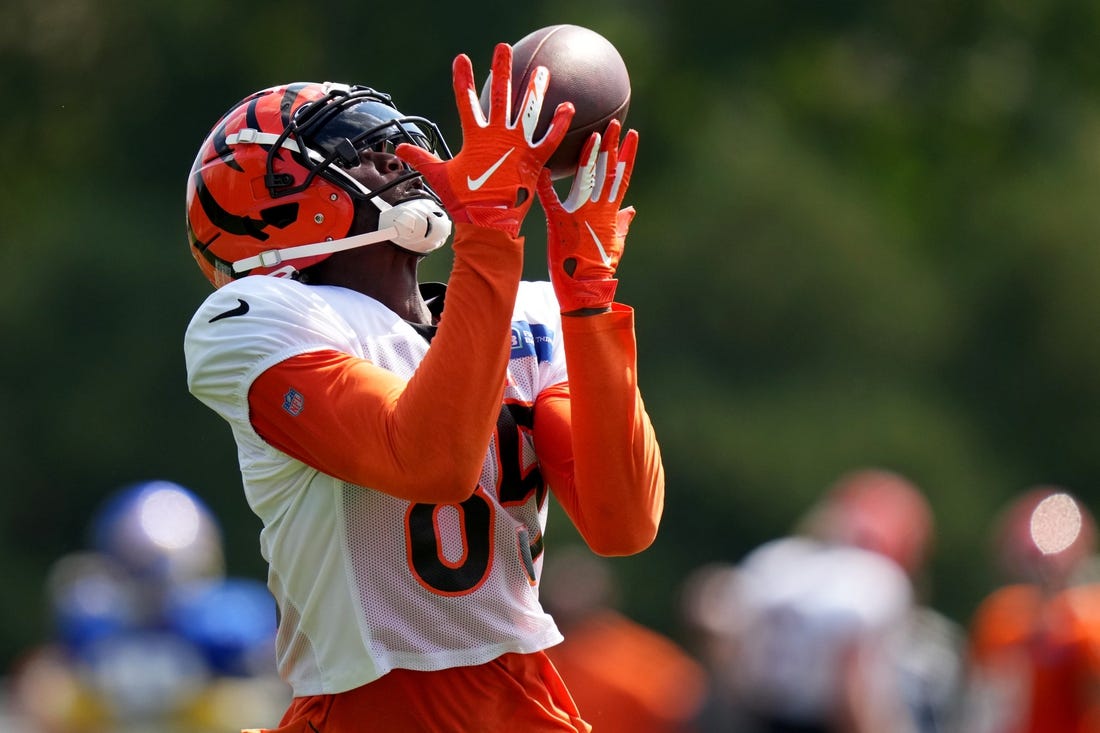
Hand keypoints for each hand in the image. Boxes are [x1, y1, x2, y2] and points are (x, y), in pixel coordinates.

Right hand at [396, 43, 573, 236]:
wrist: (487, 223)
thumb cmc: (464, 201)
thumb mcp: (439, 176)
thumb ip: (421, 158)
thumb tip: (398, 148)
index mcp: (474, 137)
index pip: (465, 101)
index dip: (462, 79)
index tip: (461, 59)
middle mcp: (497, 136)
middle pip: (499, 96)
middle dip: (501, 70)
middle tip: (503, 49)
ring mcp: (517, 146)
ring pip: (528, 110)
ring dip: (535, 89)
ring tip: (542, 70)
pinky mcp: (534, 160)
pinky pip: (551, 138)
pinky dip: (560, 123)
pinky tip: (568, 106)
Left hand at [536, 120, 638, 312]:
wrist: (586, 288)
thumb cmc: (600, 266)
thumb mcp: (616, 242)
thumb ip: (623, 223)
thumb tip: (632, 209)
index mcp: (611, 211)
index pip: (621, 176)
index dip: (627, 155)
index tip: (632, 134)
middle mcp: (599, 208)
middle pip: (608, 170)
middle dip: (612, 145)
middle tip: (614, 121)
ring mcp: (581, 213)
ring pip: (589, 177)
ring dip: (593, 154)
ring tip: (598, 132)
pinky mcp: (561, 222)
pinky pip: (551, 198)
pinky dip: (545, 183)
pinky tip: (542, 166)